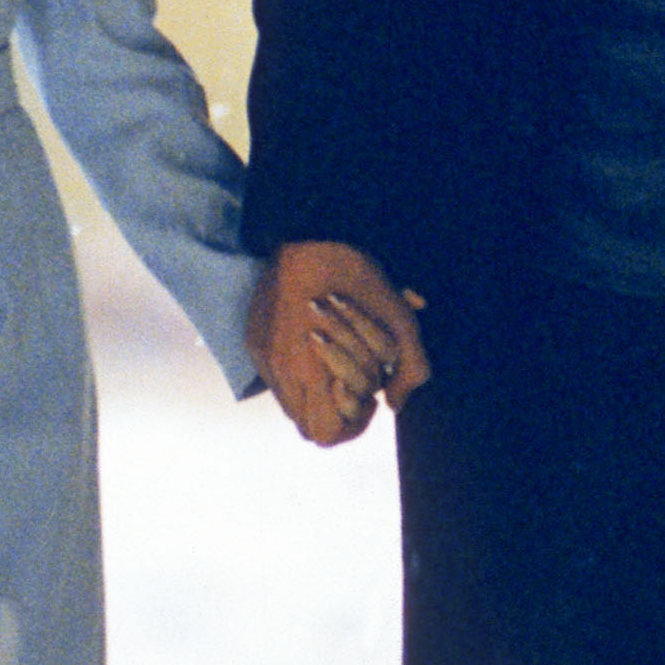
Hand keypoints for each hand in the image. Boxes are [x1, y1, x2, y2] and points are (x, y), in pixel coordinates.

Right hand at [248, 242, 429, 447]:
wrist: (304, 231)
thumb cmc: (353, 274)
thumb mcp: (398, 318)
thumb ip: (411, 368)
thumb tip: (397, 404)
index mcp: (313, 369)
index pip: (326, 433)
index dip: (352, 423)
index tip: (368, 395)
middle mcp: (282, 370)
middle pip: (308, 426)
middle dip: (336, 411)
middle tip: (356, 378)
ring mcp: (263, 356)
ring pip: (291, 405)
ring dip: (316, 395)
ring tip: (336, 364)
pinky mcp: (253, 341)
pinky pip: (275, 378)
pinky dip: (298, 374)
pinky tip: (314, 347)